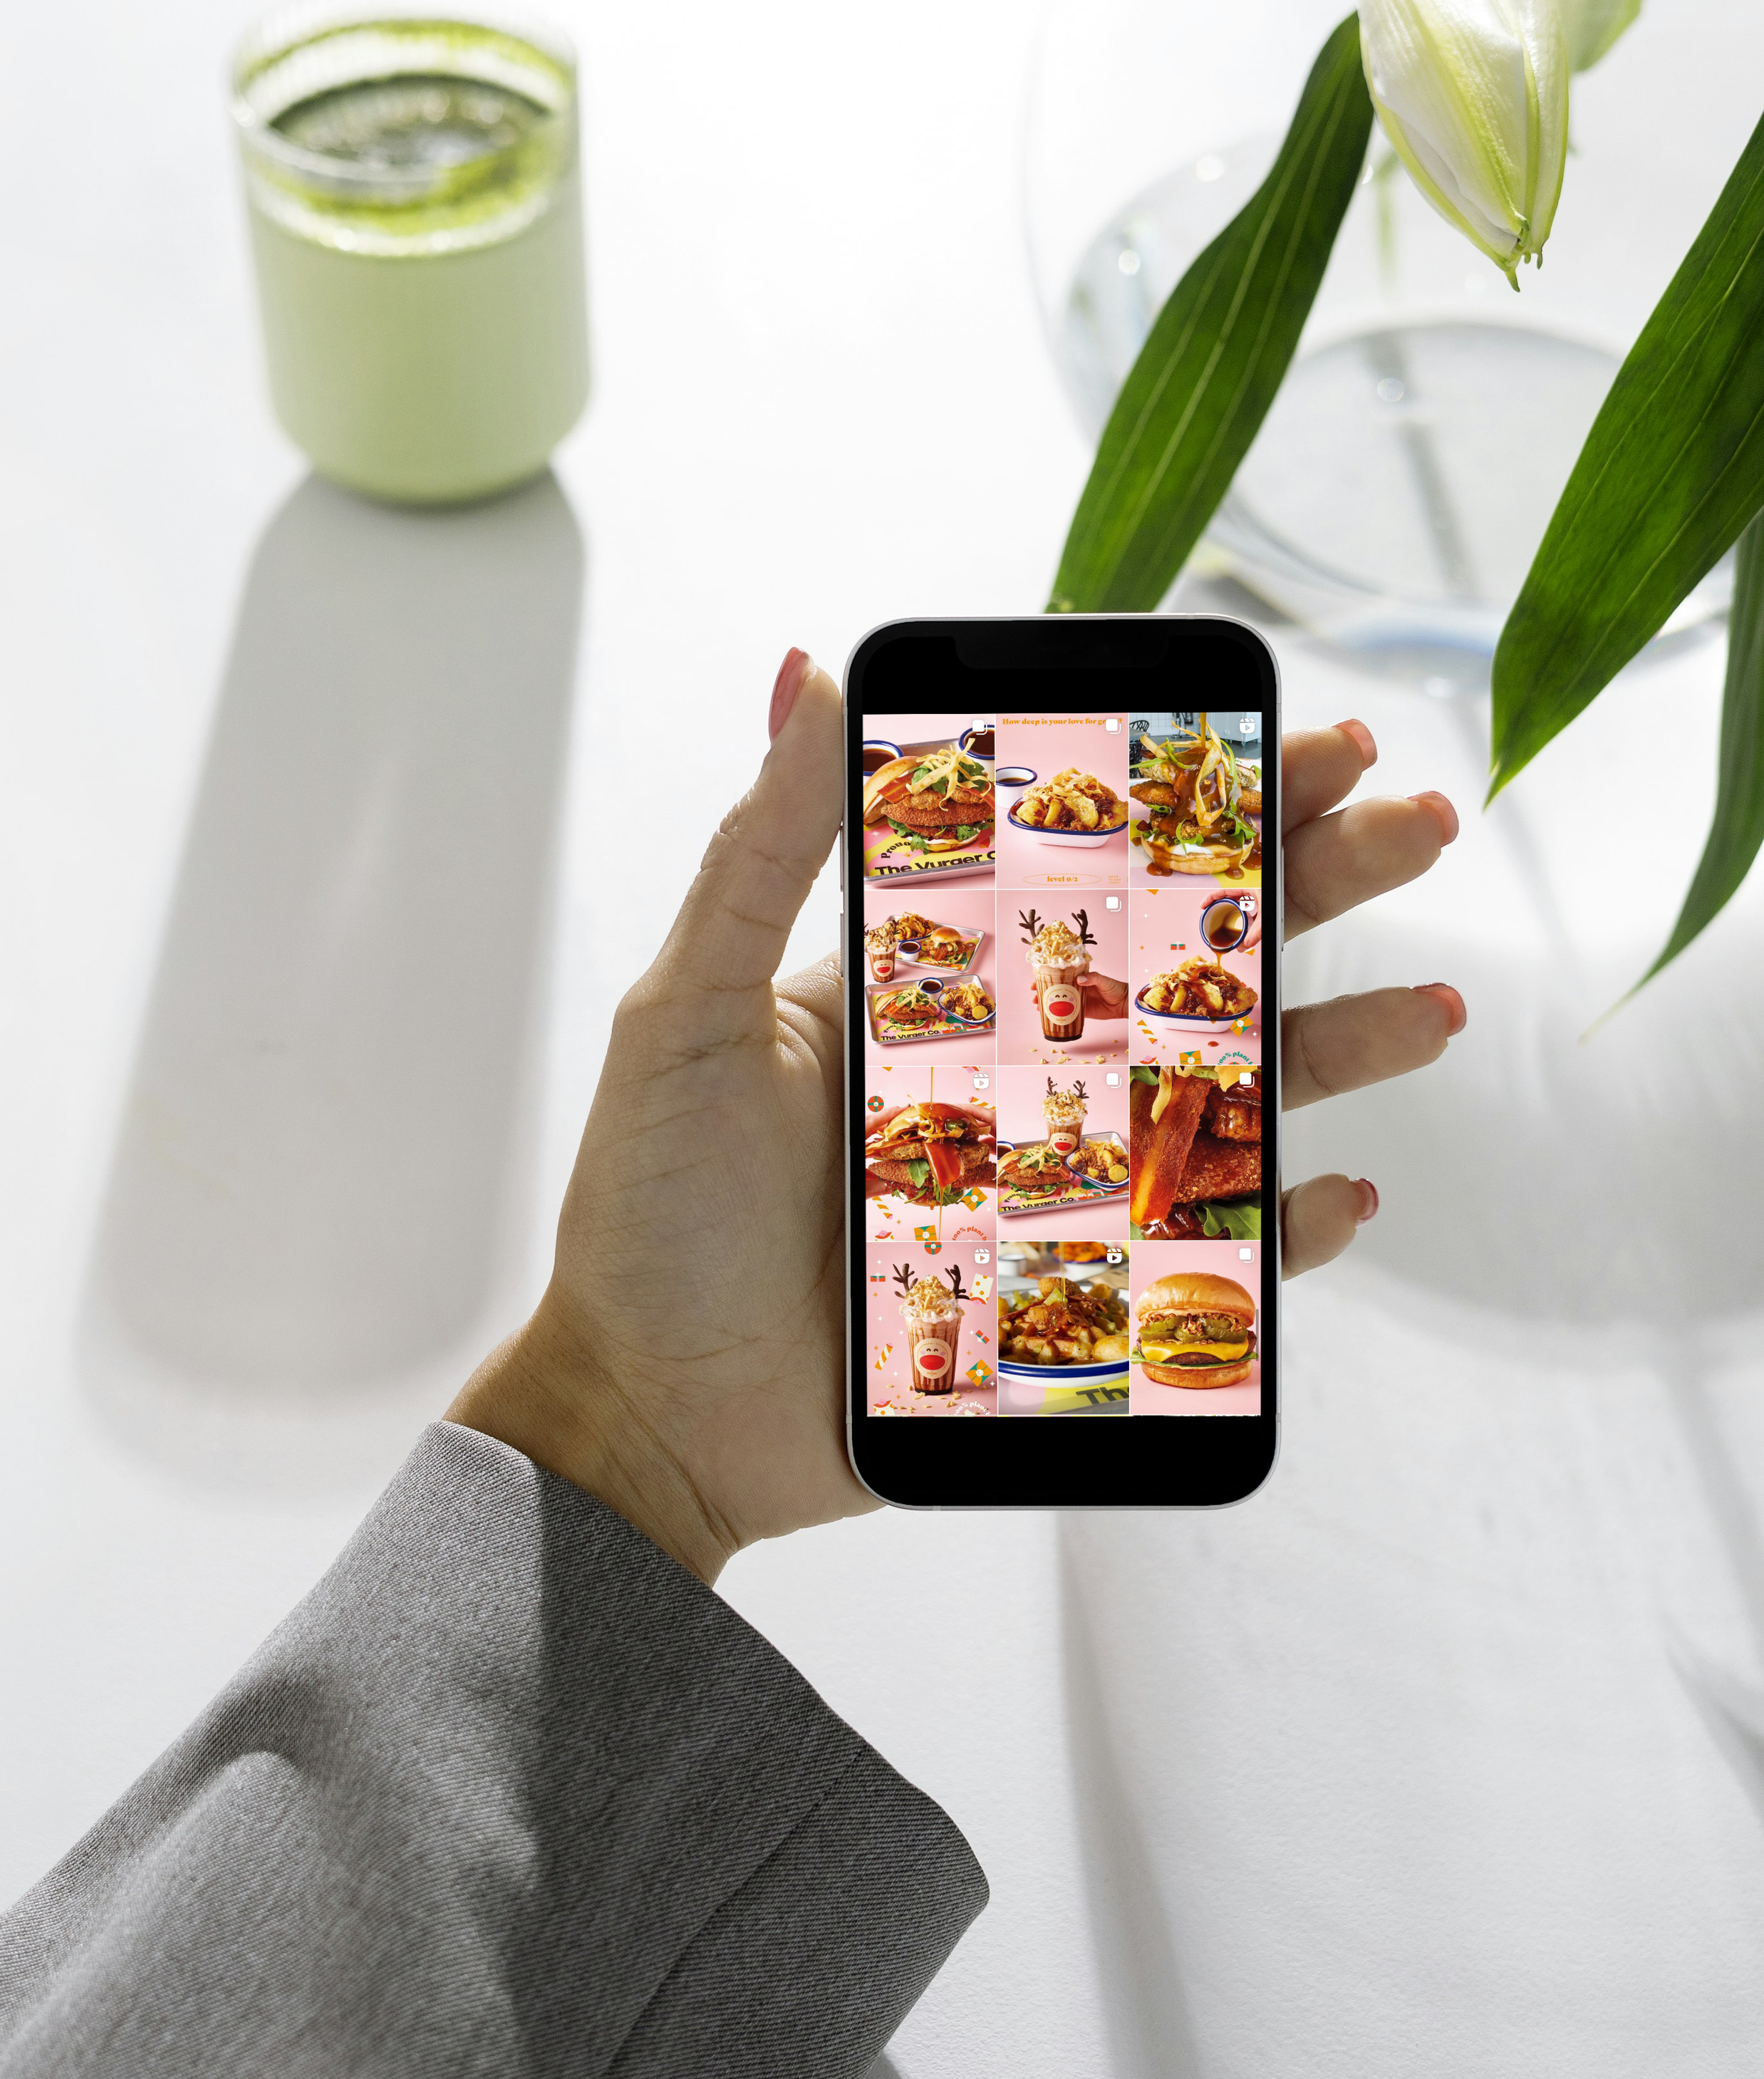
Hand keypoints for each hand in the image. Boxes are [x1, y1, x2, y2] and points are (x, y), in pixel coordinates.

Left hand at [450, 678, 1462, 1581]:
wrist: (643, 1409)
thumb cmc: (649, 1209)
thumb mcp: (689, 1008)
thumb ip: (761, 853)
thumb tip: (809, 669)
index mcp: (942, 987)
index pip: (1101, 867)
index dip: (1208, 801)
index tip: (1301, 739)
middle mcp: (1018, 1074)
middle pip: (1196, 963)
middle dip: (1316, 885)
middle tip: (1424, 822)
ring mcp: (1056, 1187)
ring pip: (1229, 1105)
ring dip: (1339, 1049)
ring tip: (1434, 1012)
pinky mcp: (1073, 1300)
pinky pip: (1209, 1264)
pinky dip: (1283, 1236)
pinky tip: (1345, 1195)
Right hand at [1025, 970, 1124, 1014]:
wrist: (1123, 1003)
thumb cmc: (1114, 988)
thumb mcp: (1103, 980)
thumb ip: (1092, 978)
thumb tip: (1079, 979)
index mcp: (1079, 978)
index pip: (1059, 977)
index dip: (1047, 978)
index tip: (1036, 981)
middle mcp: (1075, 989)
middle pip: (1055, 990)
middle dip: (1043, 992)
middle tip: (1033, 995)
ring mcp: (1077, 1001)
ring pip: (1058, 1002)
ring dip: (1047, 1004)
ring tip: (1037, 1006)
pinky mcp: (1081, 1012)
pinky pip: (1067, 1014)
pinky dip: (1057, 1015)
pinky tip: (1048, 1016)